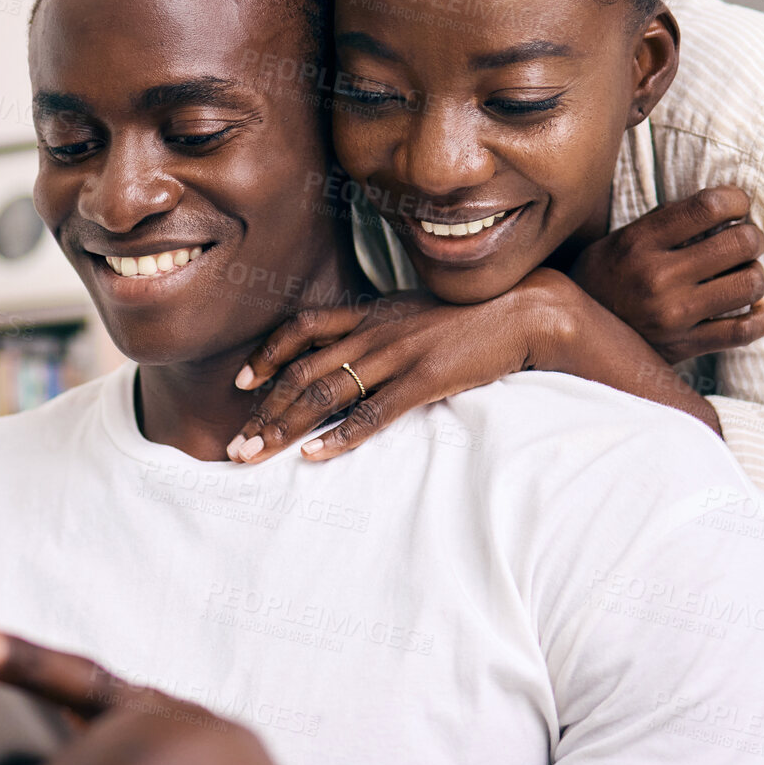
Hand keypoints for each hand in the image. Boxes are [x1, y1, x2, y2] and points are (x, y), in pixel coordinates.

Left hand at [223, 282, 555, 464]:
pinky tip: (315, 455)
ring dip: (286, 428)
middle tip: (237, 446)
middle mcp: (375, 330)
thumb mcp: (417, 313)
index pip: (302, 328)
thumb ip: (383, 330)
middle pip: (303, 371)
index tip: (241, 385)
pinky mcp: (426, 378)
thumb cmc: (472, 318)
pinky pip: (374, 412)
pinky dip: (340, 436)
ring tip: (257, 455)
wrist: (526, 309)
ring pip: (326, 394)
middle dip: (264, 411)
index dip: (267, 355)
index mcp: (371, 312)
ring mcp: (399, 353)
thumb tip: (355, 356)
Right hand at [569, 185, 763, 364]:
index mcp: (641, 242)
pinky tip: (759, 309)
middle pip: (741, 243)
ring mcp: (673, 314)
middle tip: (744, 242)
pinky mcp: (684, 346)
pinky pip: (744, 331)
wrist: (571, 333)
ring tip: (742, 275)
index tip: (737, 207)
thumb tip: (721, 208)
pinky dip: (763, 318)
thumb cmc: (602, 278)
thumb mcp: (621, 239)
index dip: (737, 201)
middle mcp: (658, 277)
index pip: (710, 206)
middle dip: (752, 238)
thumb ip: (666, 222)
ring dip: (754, 275)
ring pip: (750, 284)